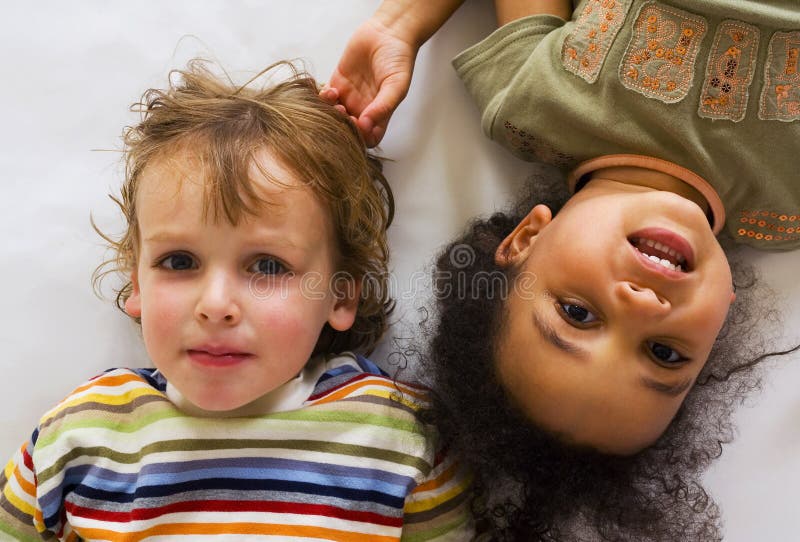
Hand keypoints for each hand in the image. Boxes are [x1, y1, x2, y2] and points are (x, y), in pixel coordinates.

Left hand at [325, 17, 417, 146]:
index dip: (361, 137)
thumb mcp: (397, 84)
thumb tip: (367, 125)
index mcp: (380, 114)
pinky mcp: (337, 83)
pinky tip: (331, 91)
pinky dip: (322, 99)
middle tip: (344, 114)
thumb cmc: (398, 58)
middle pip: (348, 130)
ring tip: (337, 102)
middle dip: (342, 127)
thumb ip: (384, 106)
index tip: (358, 125)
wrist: (387, 32)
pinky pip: (324, 98)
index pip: (369, 138)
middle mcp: (364, 109)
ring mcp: (349, 97)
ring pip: (333, 116)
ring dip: (330, 114)